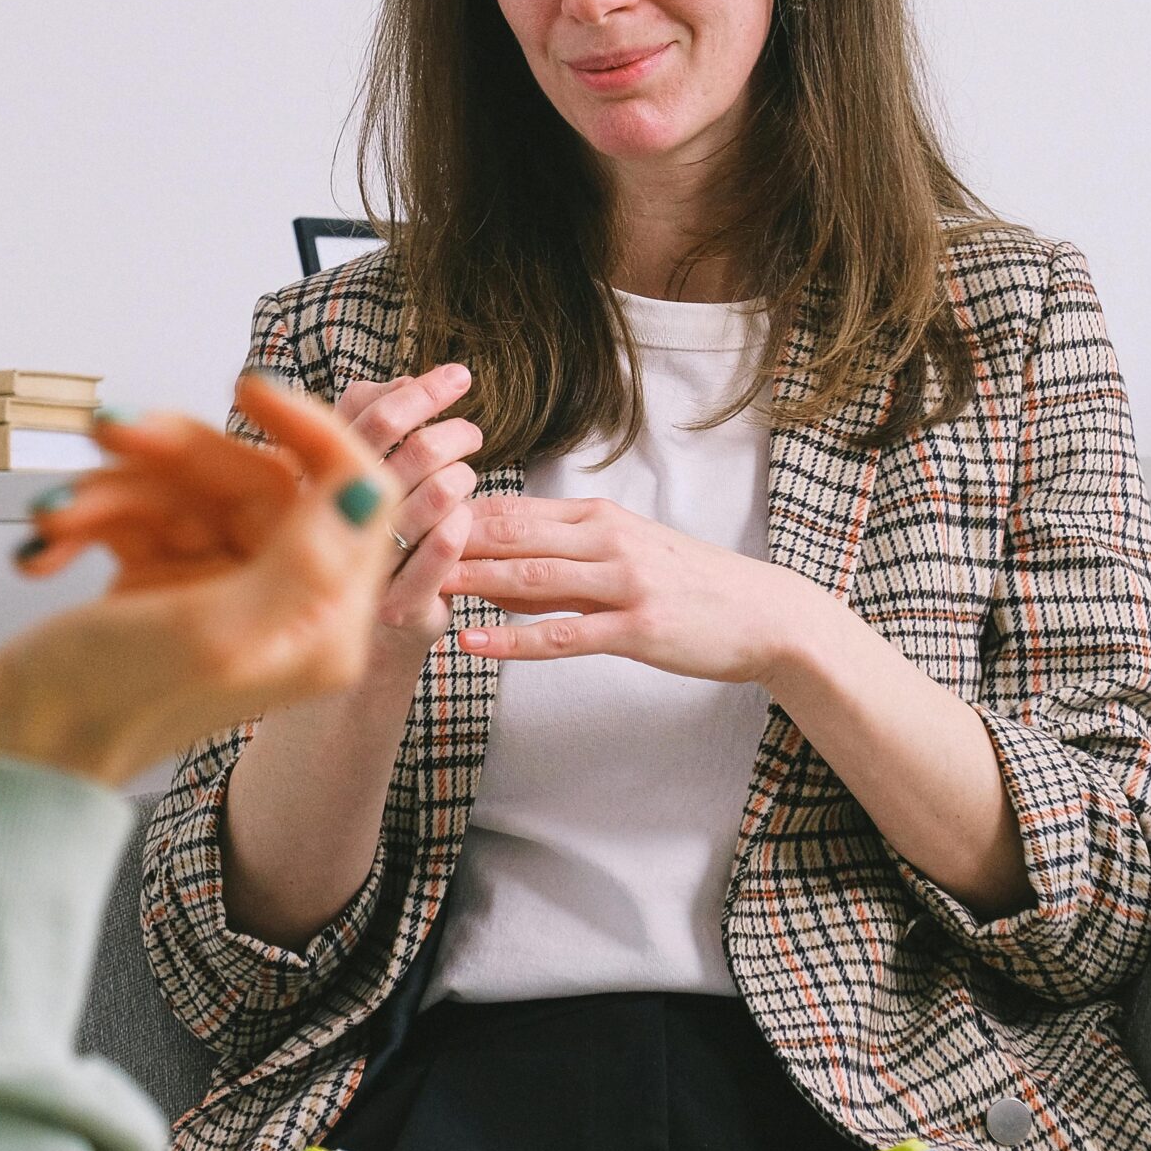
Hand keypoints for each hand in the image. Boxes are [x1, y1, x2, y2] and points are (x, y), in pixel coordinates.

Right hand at [0, 376, 400, 785]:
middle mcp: (282, 604)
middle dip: (173, 452)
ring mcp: (220, 591)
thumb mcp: (210, 633)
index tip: (247, 387)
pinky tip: (46, 546)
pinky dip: (89, 518)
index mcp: (320, 622)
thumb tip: (369, 490)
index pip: (354, 491)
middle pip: (253, 477)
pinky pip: (139, 513)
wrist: (10, 756)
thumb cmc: (101, 709)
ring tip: (55, 516)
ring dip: (112, 489)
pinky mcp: (162, 584)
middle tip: (109, 431)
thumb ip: (299, 564)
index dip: (308, 427)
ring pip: (186, 488)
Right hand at [333, 364, 482, 667]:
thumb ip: (366, 423)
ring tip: (465, 473)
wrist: (339, 647)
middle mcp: (334, 523)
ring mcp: (367, 568)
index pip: (371, 416)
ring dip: (462, 474)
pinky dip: (464, 519)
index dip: (421, 391)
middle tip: (470, 432)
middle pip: (411, 452)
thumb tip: (402, 380)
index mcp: (312, 478)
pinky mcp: (401, 607)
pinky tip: (462, 516)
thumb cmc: (347, 549)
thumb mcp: (341, 480)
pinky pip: (448, 546)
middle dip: (453, 432)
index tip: (457, 376)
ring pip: (436, 494)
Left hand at [440, 494, 835, 684]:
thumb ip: (556, 563)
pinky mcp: (638, 629)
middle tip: (388, 547)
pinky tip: (475, 642)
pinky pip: (564, 635)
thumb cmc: (686, 586)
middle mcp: (607, 540)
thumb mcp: (621, 556)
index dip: (452, 513)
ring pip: (532, 577)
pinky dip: (514, 638)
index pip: (510, 508)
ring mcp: (623, 584)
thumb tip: (486, 571)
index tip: (401, 520)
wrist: (762, 613)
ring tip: (417, 588)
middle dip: (448, 540)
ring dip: (470, 581)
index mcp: (598, 517)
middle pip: (512, 534)